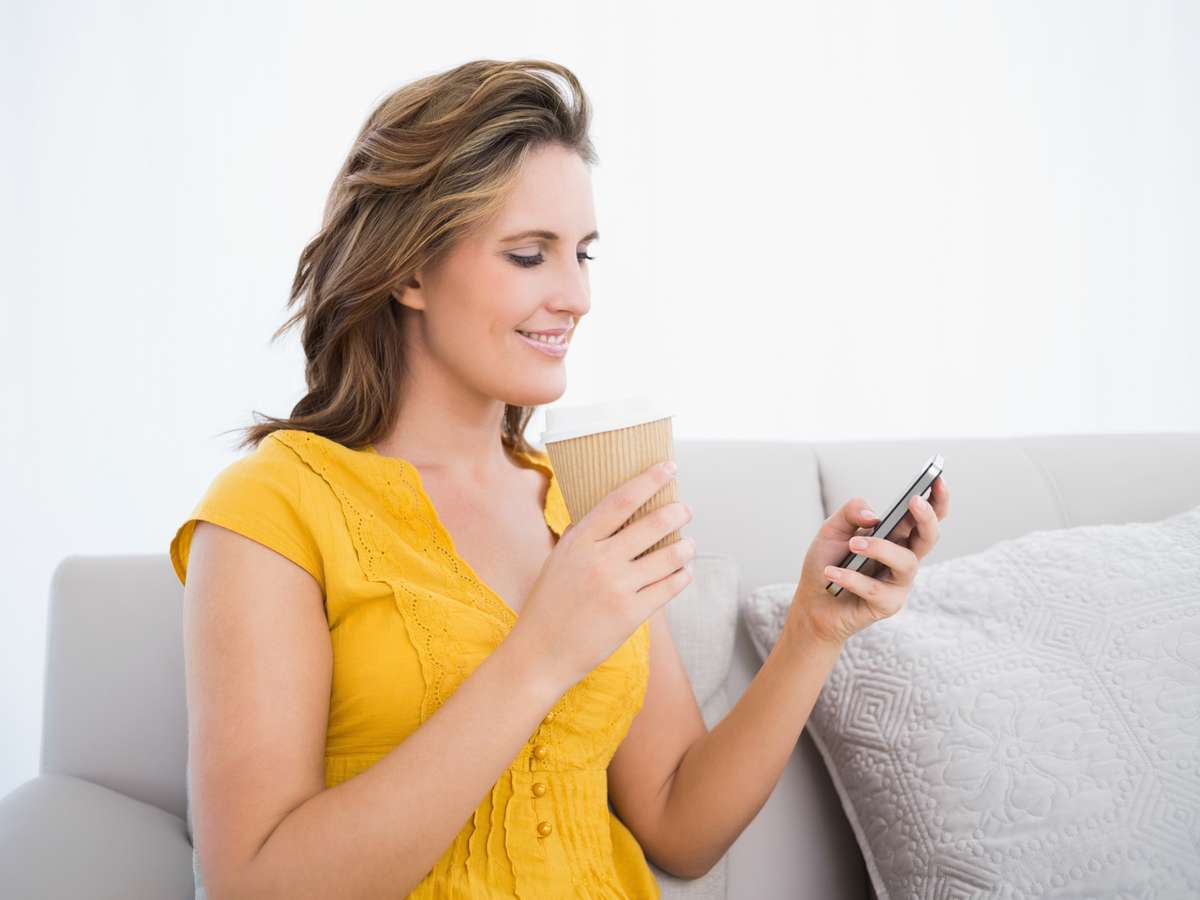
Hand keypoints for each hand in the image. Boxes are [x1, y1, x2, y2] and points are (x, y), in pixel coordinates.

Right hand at [511, 460, 695, 688]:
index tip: (668, 468)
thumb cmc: (549, 604)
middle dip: (676, 513)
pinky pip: (668, 588)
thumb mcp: (560, 559)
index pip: (621, 500)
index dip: (649, 480)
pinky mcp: (630, 614)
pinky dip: (681, 577)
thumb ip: (585, 535)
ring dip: (684, 547)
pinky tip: (683, 573)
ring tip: (689, 545)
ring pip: (667, 557)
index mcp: (580, 540)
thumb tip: (614, 511)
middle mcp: (600, 559)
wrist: (540, 653)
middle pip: (651, 524)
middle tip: (685, 509)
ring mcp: (617, 587)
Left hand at [786, 474, 949, 646]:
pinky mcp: (888, 604)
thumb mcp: (832, 530)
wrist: (813, 603)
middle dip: (927, 517)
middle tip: (913, 501)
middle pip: (929, 536)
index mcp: (895, 535)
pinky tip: (831, 573)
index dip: (937, 499)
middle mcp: (903, 556)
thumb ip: (851, 513)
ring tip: (852, 544)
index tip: (937, 479)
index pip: (924, 515)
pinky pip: (876, 589)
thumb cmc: (827, 562)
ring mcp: (899, 582)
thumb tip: (873, 516)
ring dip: (879, 548)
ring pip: (906, 562)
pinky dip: (851, 579)